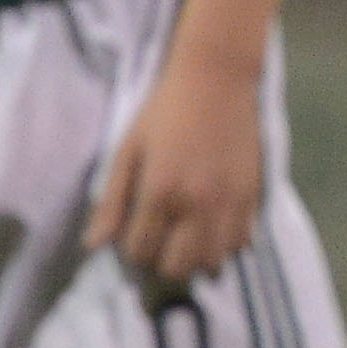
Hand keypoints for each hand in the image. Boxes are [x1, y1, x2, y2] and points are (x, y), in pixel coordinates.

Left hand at [87, 55, 264, 290]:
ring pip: (212, 262)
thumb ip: (112, 201)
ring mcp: (229, 204)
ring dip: (195, 258)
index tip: (131, 234)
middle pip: (177, 267)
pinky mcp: (253, 197)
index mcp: (160, 192)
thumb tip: (94, 246)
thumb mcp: (127, 151)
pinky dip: (224, 244)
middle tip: (158, 238)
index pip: (139, 251)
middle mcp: (197, 205)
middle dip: (161, 260)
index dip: (130, 249)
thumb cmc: (164, 111)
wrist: (217, 80)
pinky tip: (212, 226)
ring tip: (186, 239)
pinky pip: (240, 243)